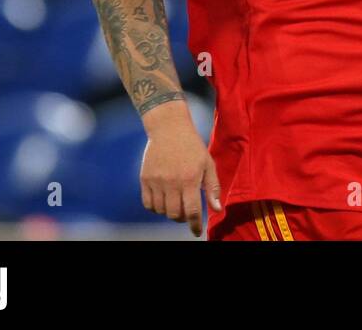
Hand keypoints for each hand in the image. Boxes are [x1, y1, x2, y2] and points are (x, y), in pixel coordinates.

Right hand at [140, 107, 221, 236]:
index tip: (196, 232)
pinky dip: (156, 207)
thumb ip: (213, 187)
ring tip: (176, 202)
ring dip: (169, 212)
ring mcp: (156, 181)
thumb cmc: (192, 146)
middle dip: (182, 217)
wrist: (168, 128)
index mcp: (190, 179)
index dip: (195, 225)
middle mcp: (171, 182)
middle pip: (174, 214)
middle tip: (187, 211)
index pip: (192, 211)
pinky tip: (163, 200)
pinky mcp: (144, 179)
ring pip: (161, 211)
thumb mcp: (208, 163)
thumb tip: (217, 209)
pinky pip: (148, 204)